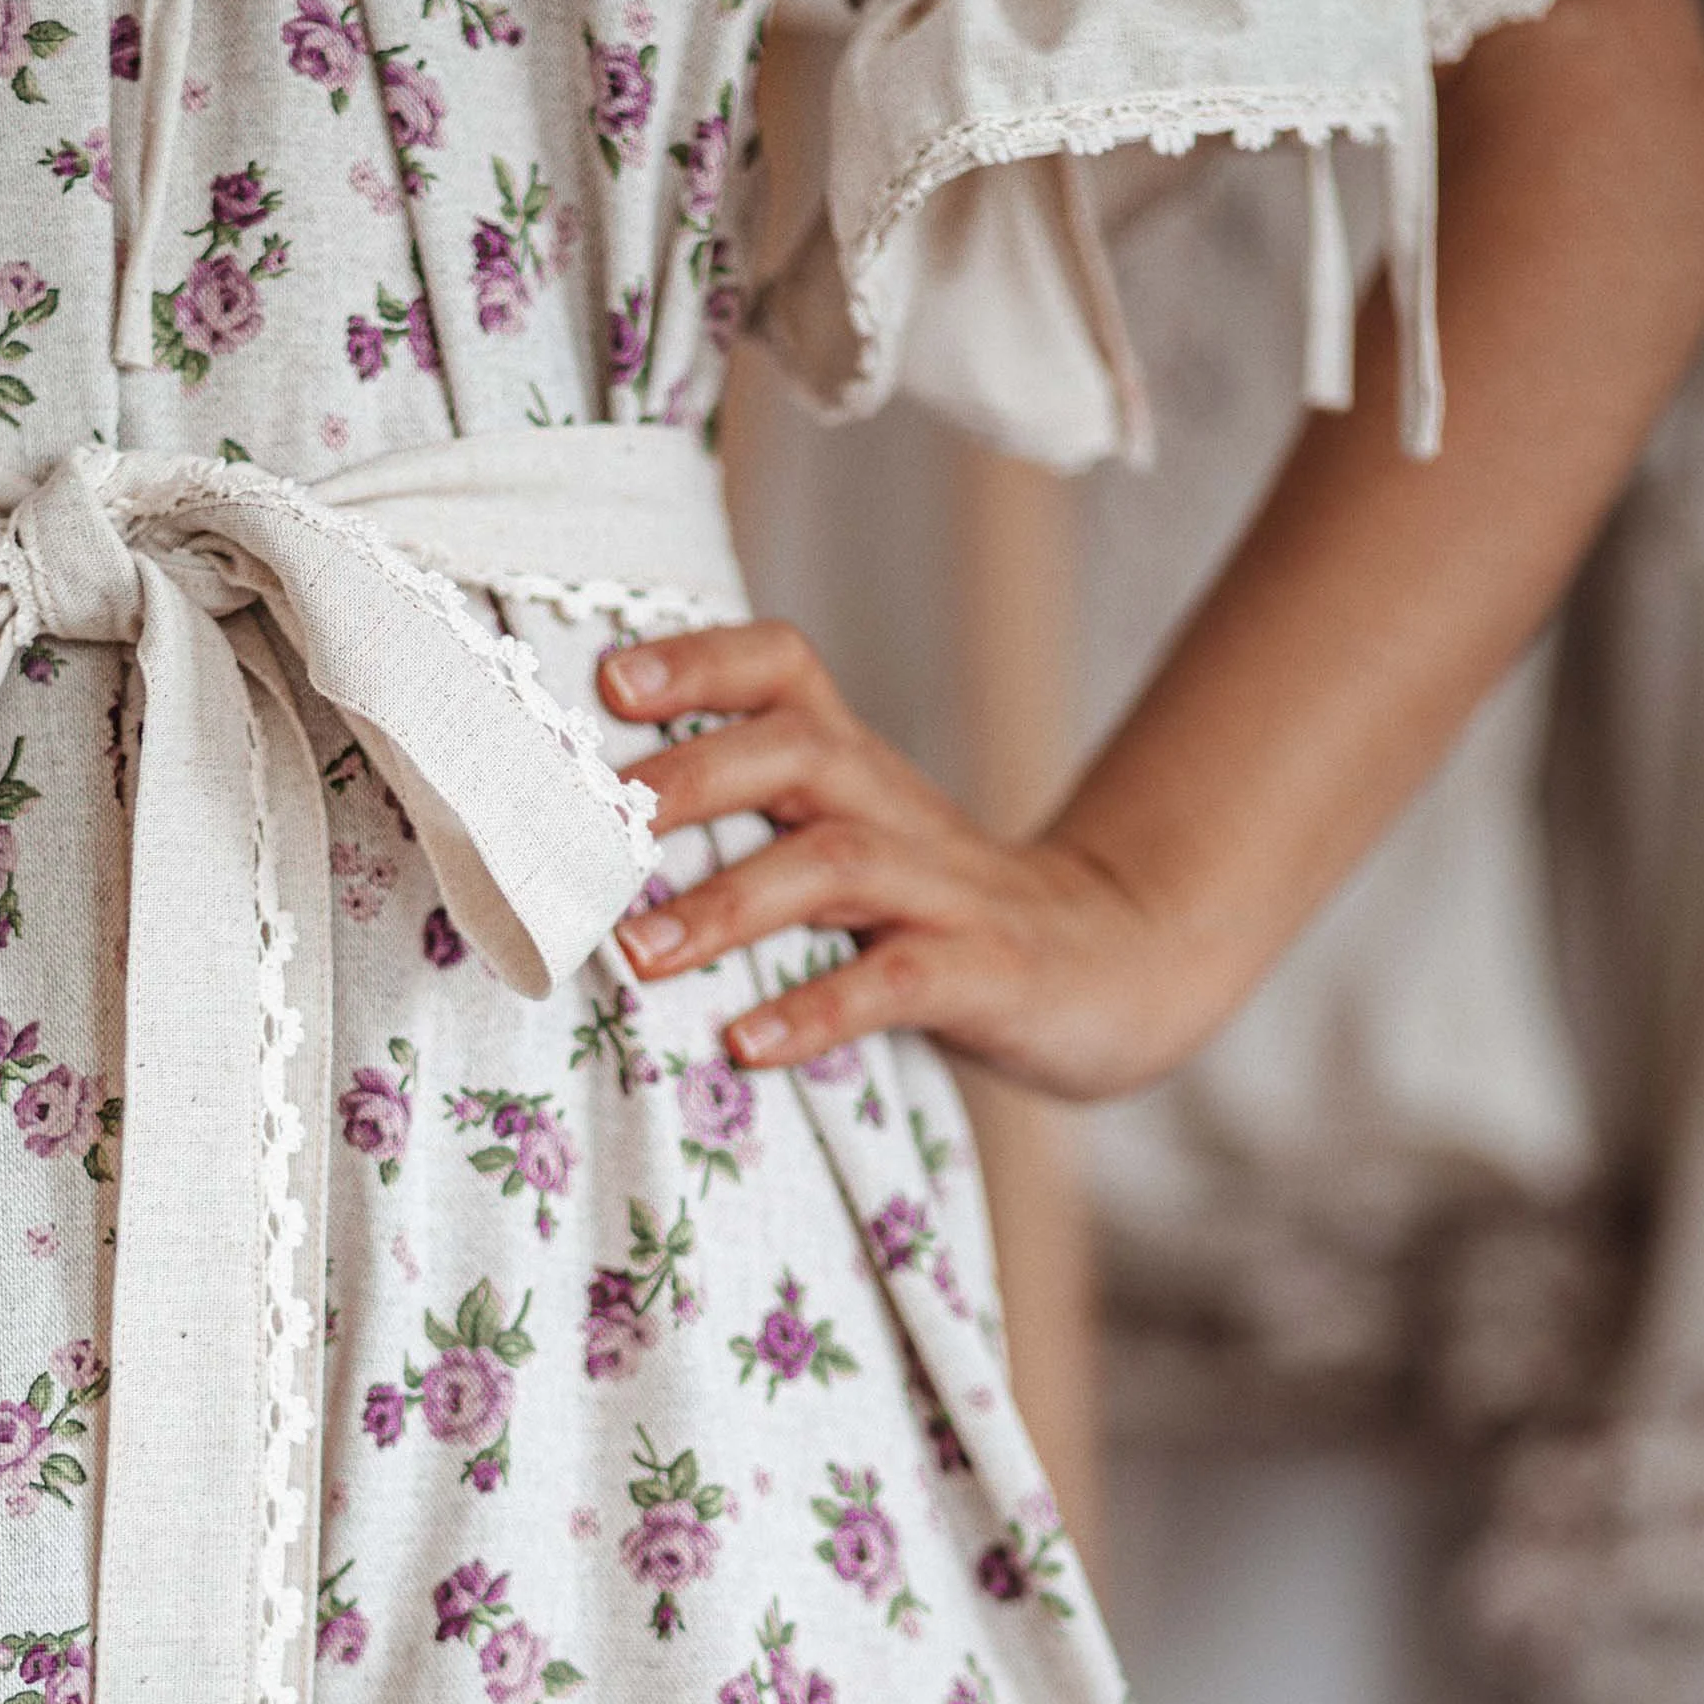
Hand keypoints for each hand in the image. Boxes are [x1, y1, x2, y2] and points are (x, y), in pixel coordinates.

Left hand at [601, 620, 1214, 1101]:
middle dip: (691, 778)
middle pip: (799, 750)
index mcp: (857, 770)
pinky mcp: (986, 974)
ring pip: (838, 862)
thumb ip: (750, 829)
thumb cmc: (939, 915)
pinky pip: (896, 983)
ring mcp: (946, 892)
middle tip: (593, 828)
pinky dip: (816, 1009)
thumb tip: (588, 842)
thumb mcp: (849, 849)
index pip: (785, 670)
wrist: (1115, 967)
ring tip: (641, 952)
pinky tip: (746, 1043)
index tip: (609, 682)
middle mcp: (897, 809)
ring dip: (729, 903)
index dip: (702, 660)